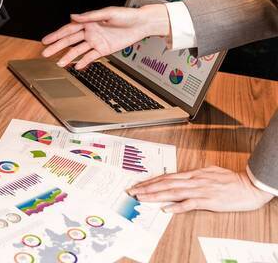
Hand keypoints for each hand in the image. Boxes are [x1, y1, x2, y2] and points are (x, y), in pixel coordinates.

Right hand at [41, 4, 169, 68]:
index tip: (46, 40)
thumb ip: (90, 16)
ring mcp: (96, 41)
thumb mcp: (107, 13)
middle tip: (45, 53)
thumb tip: (73, 16)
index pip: (69, 29)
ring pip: (78, 50)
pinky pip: (91, 56)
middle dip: (57, 47)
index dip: (56, 35)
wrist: (141, 24)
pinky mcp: (103, 49)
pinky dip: (84, 61)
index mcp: (88, 21)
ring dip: (68, 56)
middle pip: (70, 40)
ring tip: (59, 63)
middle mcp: (90, 31)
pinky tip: (76, 66)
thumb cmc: (126, 15)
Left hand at [126, 166, 273, 212]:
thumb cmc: (230, 179)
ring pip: (173, 192)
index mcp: (193, 174)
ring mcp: (200, 190)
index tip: (138, 185)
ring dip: (155, 195)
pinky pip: (189, 204)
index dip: (151, 181)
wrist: (248, 185)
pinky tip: (166, 209)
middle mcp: (193, 180)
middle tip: (133, 192)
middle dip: (147, 187)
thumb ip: (194, 175)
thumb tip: (182, 177)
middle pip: (165, 183)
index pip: (166, 177)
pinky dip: (177, 206)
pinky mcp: (208, 201)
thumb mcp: (209, 171)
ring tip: (142, 198)